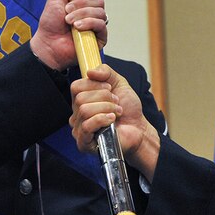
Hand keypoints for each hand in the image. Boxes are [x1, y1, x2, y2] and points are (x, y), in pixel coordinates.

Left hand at [29, 0, 105, 69]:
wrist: (47, 42)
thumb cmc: (51, 22)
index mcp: (85, 1)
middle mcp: (93, 12)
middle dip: (81, 3)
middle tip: (66, 10)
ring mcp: (97, 25)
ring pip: (100, 11)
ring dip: (82, 14)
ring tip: (68, 21)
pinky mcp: (100, 38)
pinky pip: (101, 24)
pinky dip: (88, 23)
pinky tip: (77, 27)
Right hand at [70, 64, 160, 178]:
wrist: (139, 128)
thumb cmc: (128, 109)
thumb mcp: (119, 83)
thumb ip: (105, 71)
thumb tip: (89, 71)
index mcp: (81, 100)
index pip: (75, 87)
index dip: (94, 85)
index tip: (110, 89)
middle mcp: (77, 114)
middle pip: (80, 98)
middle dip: (104, 98)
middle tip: (116, 104)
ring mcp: (79, 129)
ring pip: (84, 110)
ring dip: (106, 109)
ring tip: (117, 113)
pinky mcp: (85, 143)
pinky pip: (87, 126)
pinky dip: (102, 119)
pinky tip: (112, 121)